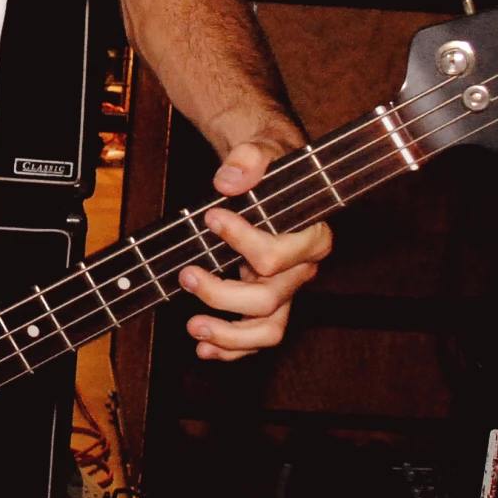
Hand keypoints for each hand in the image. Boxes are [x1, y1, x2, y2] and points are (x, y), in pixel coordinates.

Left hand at [179, 139, 329, 360]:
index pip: (276, 256)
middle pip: (267, 299)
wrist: (268, 172)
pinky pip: (256, 338)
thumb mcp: (261, 149)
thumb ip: (249, 160)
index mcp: (311, 237)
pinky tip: (203, 348)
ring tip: (194, 328)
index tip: (212, 217)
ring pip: (268, 331)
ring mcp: (285, 291)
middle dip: (221, 293)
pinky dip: (231, 348)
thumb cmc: (269, 163)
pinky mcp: (268, 304)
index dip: (242, 241)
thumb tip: (228, 181)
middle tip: (186, 274)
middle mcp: (301, 271)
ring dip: (229, 336)